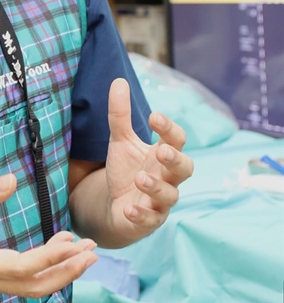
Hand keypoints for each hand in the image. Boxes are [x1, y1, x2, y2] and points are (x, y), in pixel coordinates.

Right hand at [0, 174, 97, 296]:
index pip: (20, 267)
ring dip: (62, 274)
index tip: (72, 243)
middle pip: (34, 287)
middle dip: (67, 271)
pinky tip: (62, 251)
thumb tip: (12, 180)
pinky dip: (49, 271)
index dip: (49, 258)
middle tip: (92, 251)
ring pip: (33, 289)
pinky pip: (26, 283)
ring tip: (86, 253)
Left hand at [105, 78, 193, 241]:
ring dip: (157, 187)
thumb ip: (120, 115)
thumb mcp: (120, 141)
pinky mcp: (149, 221)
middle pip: (186, 168)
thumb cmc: (126, 170)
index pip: (177, 139)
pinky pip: (151, 220)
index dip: (169, 128)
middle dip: (176, 159)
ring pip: (171, 196)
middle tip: (161, 151)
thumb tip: (118, 81)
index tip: (154, 116)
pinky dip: (142, 215)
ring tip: (139, 178)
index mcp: (164, 155)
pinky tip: (128, 208)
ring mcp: (160, 201)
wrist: (116, 207)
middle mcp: (168, 177)